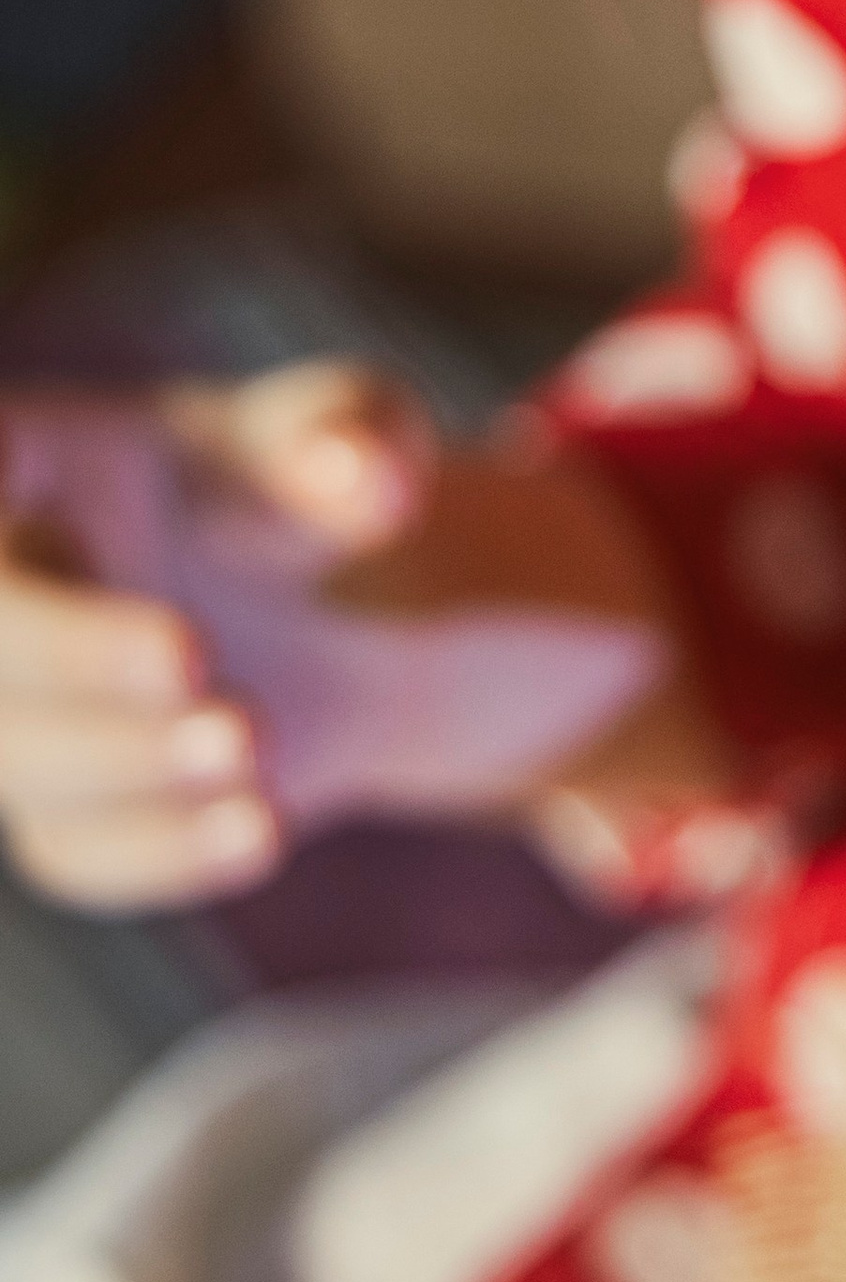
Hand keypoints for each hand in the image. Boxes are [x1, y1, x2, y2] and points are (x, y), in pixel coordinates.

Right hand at [0, 362, 430, 905]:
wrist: (312, 609)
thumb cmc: (297, 477)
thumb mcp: (345, 428)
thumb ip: (353, 433)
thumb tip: (372, 484)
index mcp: (36, 461)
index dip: (0, 503)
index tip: (54, 513)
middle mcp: (7, 591)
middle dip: (71, 653)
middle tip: (191, 657)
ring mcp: (23, 715)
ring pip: (28, 763)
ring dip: (130, 763)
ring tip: (254, 741)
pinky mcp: (71, 814)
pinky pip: (87, 853)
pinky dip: (168, 848)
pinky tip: (259, 827)